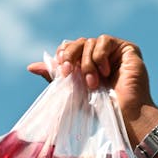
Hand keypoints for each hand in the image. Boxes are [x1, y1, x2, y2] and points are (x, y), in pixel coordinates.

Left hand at [28, 35, 157, 146]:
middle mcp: (100, 56)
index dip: (63, 55)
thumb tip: (30, 67)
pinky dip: (100, 56)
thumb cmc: (100, 110)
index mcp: (87, 64)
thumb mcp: (72, 91)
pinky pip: (104, 41)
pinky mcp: (127, 49)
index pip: (70, 48)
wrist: (123, 117)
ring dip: (87, 63)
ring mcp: (114, 51)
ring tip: (92, 84)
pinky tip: (105, 73)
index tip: (61, 70)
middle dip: (70, 56)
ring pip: (89, 42)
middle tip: (68, 72)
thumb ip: (55, 77)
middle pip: (78, 42)